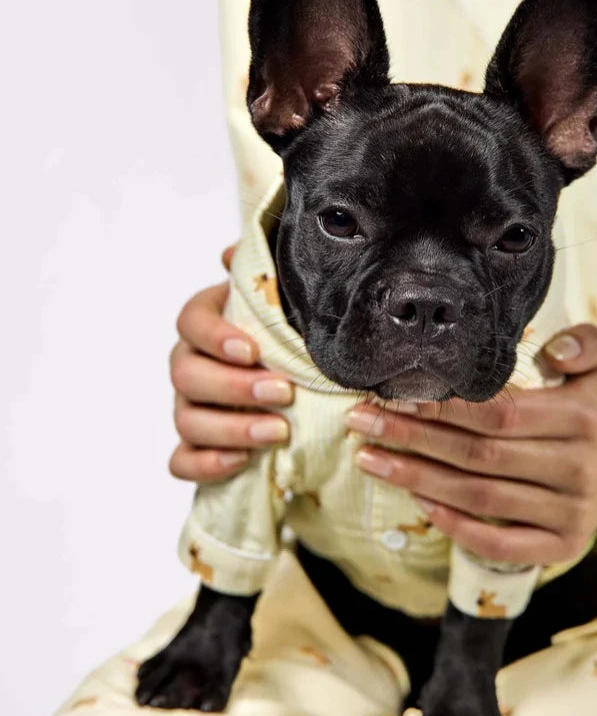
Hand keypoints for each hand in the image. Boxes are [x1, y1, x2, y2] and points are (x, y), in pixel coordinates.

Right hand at [168, 244, 293, 482]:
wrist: (295, 380)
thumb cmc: (284, 333)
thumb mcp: (282, 299)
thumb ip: (263, 274)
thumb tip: (232, 251)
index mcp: (205, 323)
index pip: (190, 322)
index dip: (215, 336)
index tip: (253, 349)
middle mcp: (188, 364)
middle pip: (186, 375)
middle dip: (234, 386)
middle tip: (283, 392)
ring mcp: (188, 407)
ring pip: (186, 420)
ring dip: (232, 427)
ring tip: (279, 431)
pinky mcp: (194, 447)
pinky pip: (182, 462)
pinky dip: (207, 464)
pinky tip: (243, 461)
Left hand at [347, 324, 596, 566]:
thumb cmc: (593, 406)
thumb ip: (583, 343)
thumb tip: (554, 351)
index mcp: (584, 417)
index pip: (501, 413)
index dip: (445, 406)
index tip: (396, 393)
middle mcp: (580, 468)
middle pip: (481, 456)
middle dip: (414, 437)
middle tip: (363, 422)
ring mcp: (572, 513)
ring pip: (481, 498)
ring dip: (418, 479)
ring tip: (370, 459)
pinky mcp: (563, 547)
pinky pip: (500, 544)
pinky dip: (456, 526)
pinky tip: (418, 501)